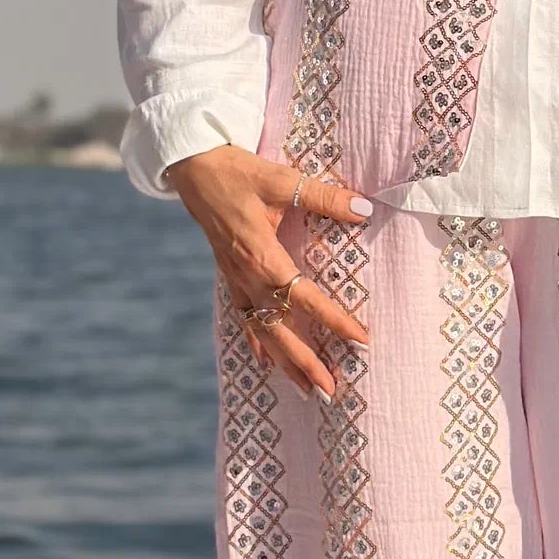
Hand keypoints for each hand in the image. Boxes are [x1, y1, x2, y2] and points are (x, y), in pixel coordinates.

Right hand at [165, 144, 371, 398]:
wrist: (193, 167)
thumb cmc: (238, 171)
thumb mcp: (282, 180)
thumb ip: (324, 197)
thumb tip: (365, 208)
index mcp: (261, 254)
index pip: (303, 296)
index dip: (333, 320)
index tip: (360, 339)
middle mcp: (246, 275)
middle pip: (279, 329)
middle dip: (305, 362)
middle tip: (331, 391)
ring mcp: (234, 279)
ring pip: (261, 331)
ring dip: (284, 361)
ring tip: (307, 390)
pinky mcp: (228, 275)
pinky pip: (244, 317)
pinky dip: (256, 342)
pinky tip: (265, 363)